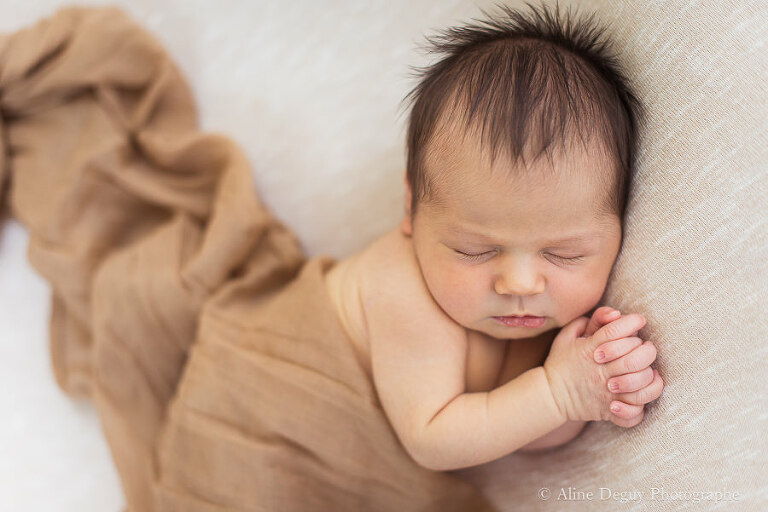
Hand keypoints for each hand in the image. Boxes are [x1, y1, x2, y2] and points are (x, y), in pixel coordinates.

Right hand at [542, 312, 661, 426]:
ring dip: (649, 376)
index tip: (639, 320)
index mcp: (590, 350)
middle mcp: (600, 371)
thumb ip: (589, 321)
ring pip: (640, 385)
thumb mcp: (567, 336)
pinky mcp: (608, 411)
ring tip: (650, 370)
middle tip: (646, 346)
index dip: (633, 321)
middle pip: (634, 358)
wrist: (550, 395)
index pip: (616, 331)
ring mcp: (606, 393)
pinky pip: (633, 414)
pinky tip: (643, 394)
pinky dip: (641, 406)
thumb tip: (614, 313)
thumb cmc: (561, 363)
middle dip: (647, 349)